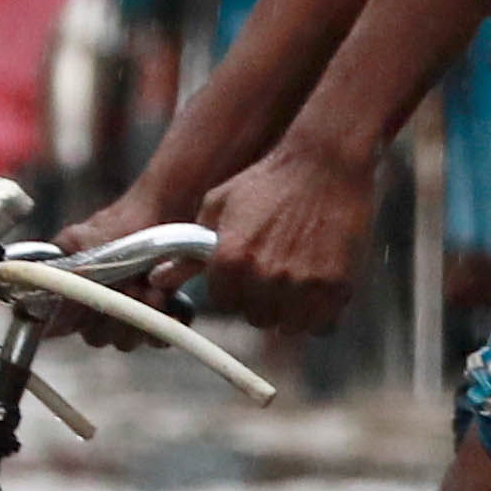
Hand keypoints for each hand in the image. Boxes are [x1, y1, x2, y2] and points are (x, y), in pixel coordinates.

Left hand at [195, 139, 373, 330]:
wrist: (325, 165)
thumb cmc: (268, 182)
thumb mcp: (218, 206)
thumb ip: (188, 251)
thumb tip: (156, 279)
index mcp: (229, 260)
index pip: (224, 301)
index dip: (234, 287)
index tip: (246, 272)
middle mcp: (262, 277)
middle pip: (255, 316)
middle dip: (261, 300)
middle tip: (274, 272)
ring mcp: (300, 285)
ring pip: (288, 325)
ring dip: (290, 310)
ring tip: (297, 279)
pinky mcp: (334, 288)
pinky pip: (321, 325)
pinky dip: (319, 314)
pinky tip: (317, 288)